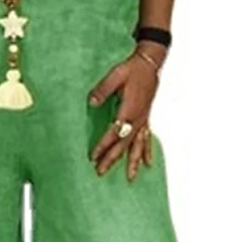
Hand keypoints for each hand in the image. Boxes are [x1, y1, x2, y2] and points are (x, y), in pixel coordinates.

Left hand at [88, 50, 158, 175]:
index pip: (114, 132)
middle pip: (124, 144)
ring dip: (133, 162)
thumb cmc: (132, 69)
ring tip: (131, 178)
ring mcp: (143, 120)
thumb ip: (103, 89)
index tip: (93, 156)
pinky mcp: (146, 118)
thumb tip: (91, 102)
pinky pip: (147, 139)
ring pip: (138, 146)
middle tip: (101, 172)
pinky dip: (147, 152)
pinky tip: (149, 163)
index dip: (103, 145)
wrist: (149, 63)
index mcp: (129, 109)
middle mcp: (137, 118)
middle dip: (112, 159)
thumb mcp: (115, 75)